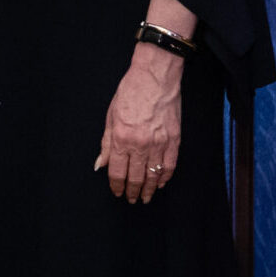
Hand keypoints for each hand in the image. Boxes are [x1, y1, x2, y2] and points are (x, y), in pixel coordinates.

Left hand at [94, 44, 182, 202]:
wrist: (155, 77)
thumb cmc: (130, 92)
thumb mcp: (110, 117)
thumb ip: (106, 144)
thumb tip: (100, 164)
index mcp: (121, 139)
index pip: (117, 172)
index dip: (117, 186)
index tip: (117, 193)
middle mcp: (140, 144)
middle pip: (136, 178)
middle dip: (132, 192)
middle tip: (132, 200)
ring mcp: (159, 143)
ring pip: (154, 175)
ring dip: (149, 190)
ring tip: (146, 198)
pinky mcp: (174, 139)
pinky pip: (170, 165)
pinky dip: (165, 177)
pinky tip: (161, 183)